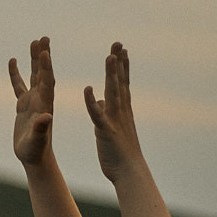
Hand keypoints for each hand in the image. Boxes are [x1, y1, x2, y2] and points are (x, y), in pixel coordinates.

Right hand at [9, 36, 54, 168]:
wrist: (35, 158)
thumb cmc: (36, 150)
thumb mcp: (37, 140)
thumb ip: (41, 128)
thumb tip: (46, 117)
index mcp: (45, 104)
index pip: (47, 82)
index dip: (46, 67)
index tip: (45, 51)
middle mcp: (41, 99)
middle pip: (43, 73)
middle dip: (43, 56)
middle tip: (44, 38)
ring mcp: (33, 101)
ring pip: (34, 75)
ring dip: (34, 59)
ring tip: (34, 41)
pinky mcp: (24, 106)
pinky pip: (19, 85)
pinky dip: (16, 73)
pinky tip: (13, 61)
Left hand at [84, 41, 142, 183]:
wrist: (129, 172)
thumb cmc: (119, 152)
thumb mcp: (110, 127)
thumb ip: (105, 111)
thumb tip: (99, 99)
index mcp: (121, 110)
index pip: (122, 84)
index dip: (121, 66)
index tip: (121, 50)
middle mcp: (120, 111)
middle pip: (120, 82)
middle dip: (118, 62)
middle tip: (118, 43)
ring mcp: (114, 120)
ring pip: (113, 93)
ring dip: (111, 75)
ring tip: (110, 56)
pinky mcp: (106, 131)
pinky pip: (98, 115)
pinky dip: (92, 102)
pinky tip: (88, 89)